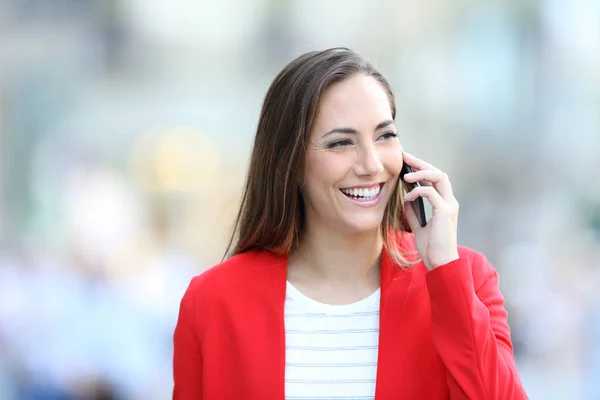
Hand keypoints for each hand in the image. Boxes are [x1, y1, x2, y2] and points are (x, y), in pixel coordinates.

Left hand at [401, 153, 458, 269]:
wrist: (440, 264)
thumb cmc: (432, 249)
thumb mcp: (419, 227)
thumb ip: (414, 212)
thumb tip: (406, 199)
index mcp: (445, 205)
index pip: (436, 180)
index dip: (422, 169)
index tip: (407, 163)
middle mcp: (449, 203)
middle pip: (439, 173)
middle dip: (422, 163)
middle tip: (406, 158)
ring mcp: (448, 206)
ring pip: (439, 177)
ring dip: (422, 173)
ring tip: (406, 174)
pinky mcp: (444, 212)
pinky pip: (430, 193)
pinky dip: (417, 191)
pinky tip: (407, 196)